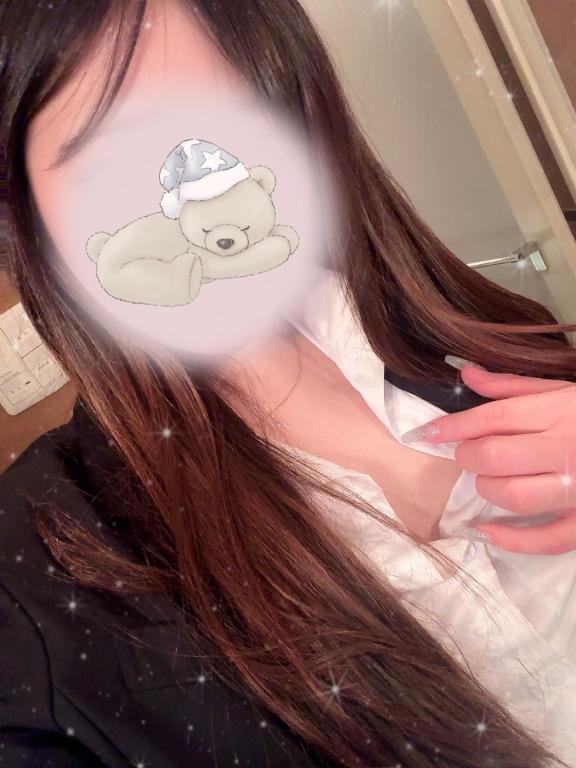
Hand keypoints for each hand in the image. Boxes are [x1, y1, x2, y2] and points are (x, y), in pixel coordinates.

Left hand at [413, 365, 575, 553]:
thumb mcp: (565, 389)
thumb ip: (515, 385)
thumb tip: (467, 374)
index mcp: (561, 410)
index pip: (491, 417)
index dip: (452, 427)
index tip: (426, 433)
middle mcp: (568, 448)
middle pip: (493, 455)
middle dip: (467, 456)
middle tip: (466, 455)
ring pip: (511, 495)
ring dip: (485, 489)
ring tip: (485, 479)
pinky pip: (546, 540)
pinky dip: (511, 540)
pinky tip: (487, 532)